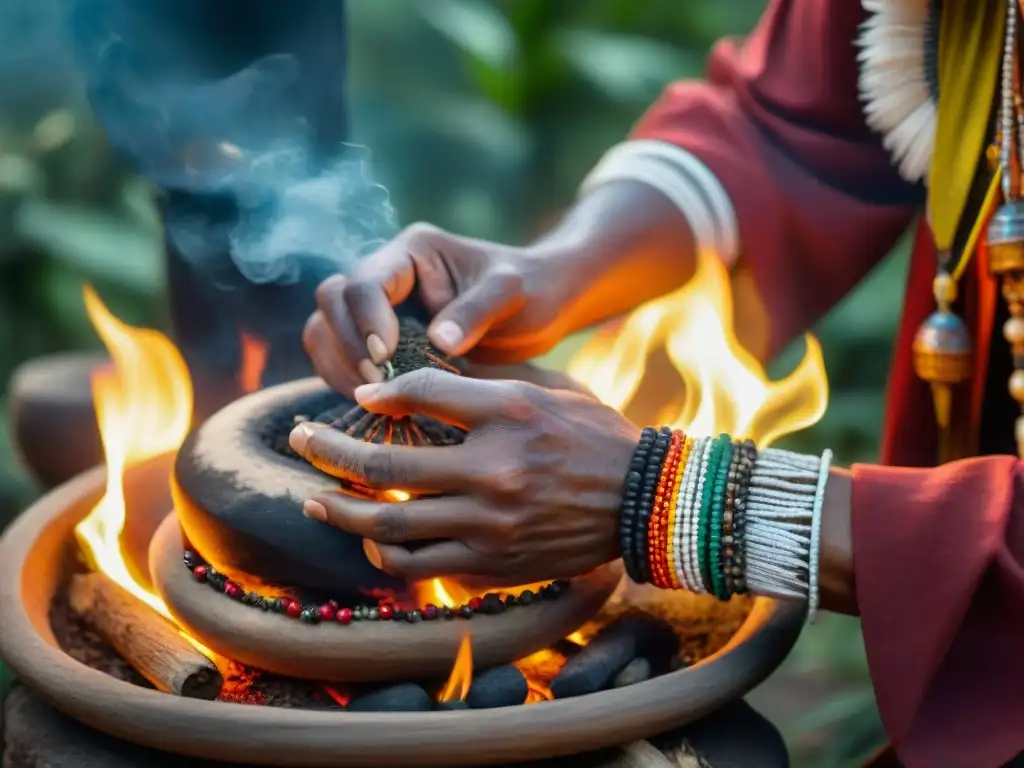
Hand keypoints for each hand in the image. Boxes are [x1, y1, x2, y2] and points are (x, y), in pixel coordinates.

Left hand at [288, 368, 637, 584]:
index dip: (377, 394)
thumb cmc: (591, 435)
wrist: (644, 501)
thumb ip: (474, 385)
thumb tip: (399, 386)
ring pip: (391, 527)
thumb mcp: (542, 390)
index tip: (355, 397)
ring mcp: (492, 527)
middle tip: (300, 440)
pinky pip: (424, 567)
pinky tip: (372, 541)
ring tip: (315, 502)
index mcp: (508, 418)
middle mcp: (495, 473)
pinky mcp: (496, 565)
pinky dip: (389, 554)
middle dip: (329, 452)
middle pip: (385, 466)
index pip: (420, 395)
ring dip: (343, 514)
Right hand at [303, 223, 572, 395]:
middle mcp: (386, 274)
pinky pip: (339, 357)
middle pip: (331, 301)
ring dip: (338, 365)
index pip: (363, 281)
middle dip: (345, 344)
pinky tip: (376, 406)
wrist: (540, 306)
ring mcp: (377, 307)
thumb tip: (440, 342)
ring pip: (324, 329)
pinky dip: (346, 380)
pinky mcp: (378, 339)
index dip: (365, 322)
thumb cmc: (532, 289)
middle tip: (376, 385)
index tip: (385, 358)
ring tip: (371, 399)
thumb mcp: (512, 293)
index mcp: (411, 251)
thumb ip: (477, 311)